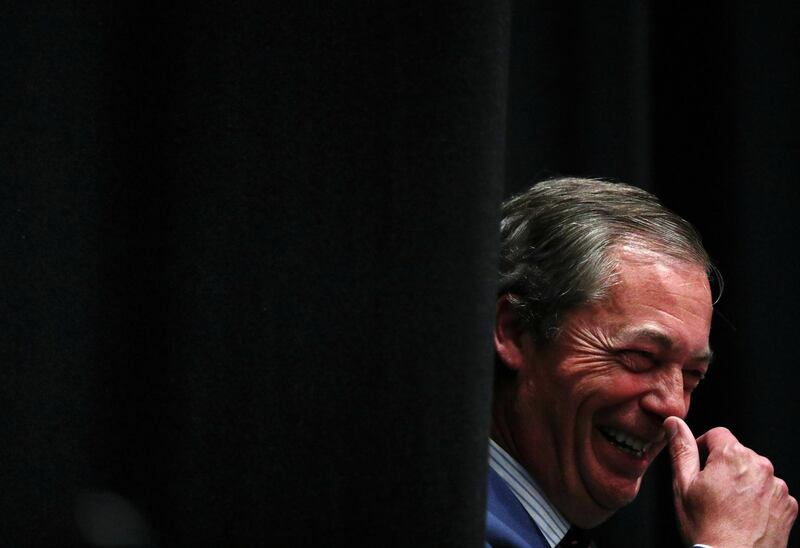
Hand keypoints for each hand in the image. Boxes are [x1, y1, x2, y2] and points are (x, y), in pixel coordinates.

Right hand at [665, 416, 796, 546]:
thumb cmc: (705, 527)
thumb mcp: (682, 485)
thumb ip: (681, 449)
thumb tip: (674, 423)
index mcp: (733, 456)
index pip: (717, 434)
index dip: (703, 448)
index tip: (698, 468)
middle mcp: (761, 466)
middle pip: (737, 454)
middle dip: (724, 467)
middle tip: (710, 492)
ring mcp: (778, 487)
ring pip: (754, 473)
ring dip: (743, 483)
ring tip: (728, 507)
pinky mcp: (788, 506)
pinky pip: (770, 493)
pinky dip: (759, 500)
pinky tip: (745, 516)